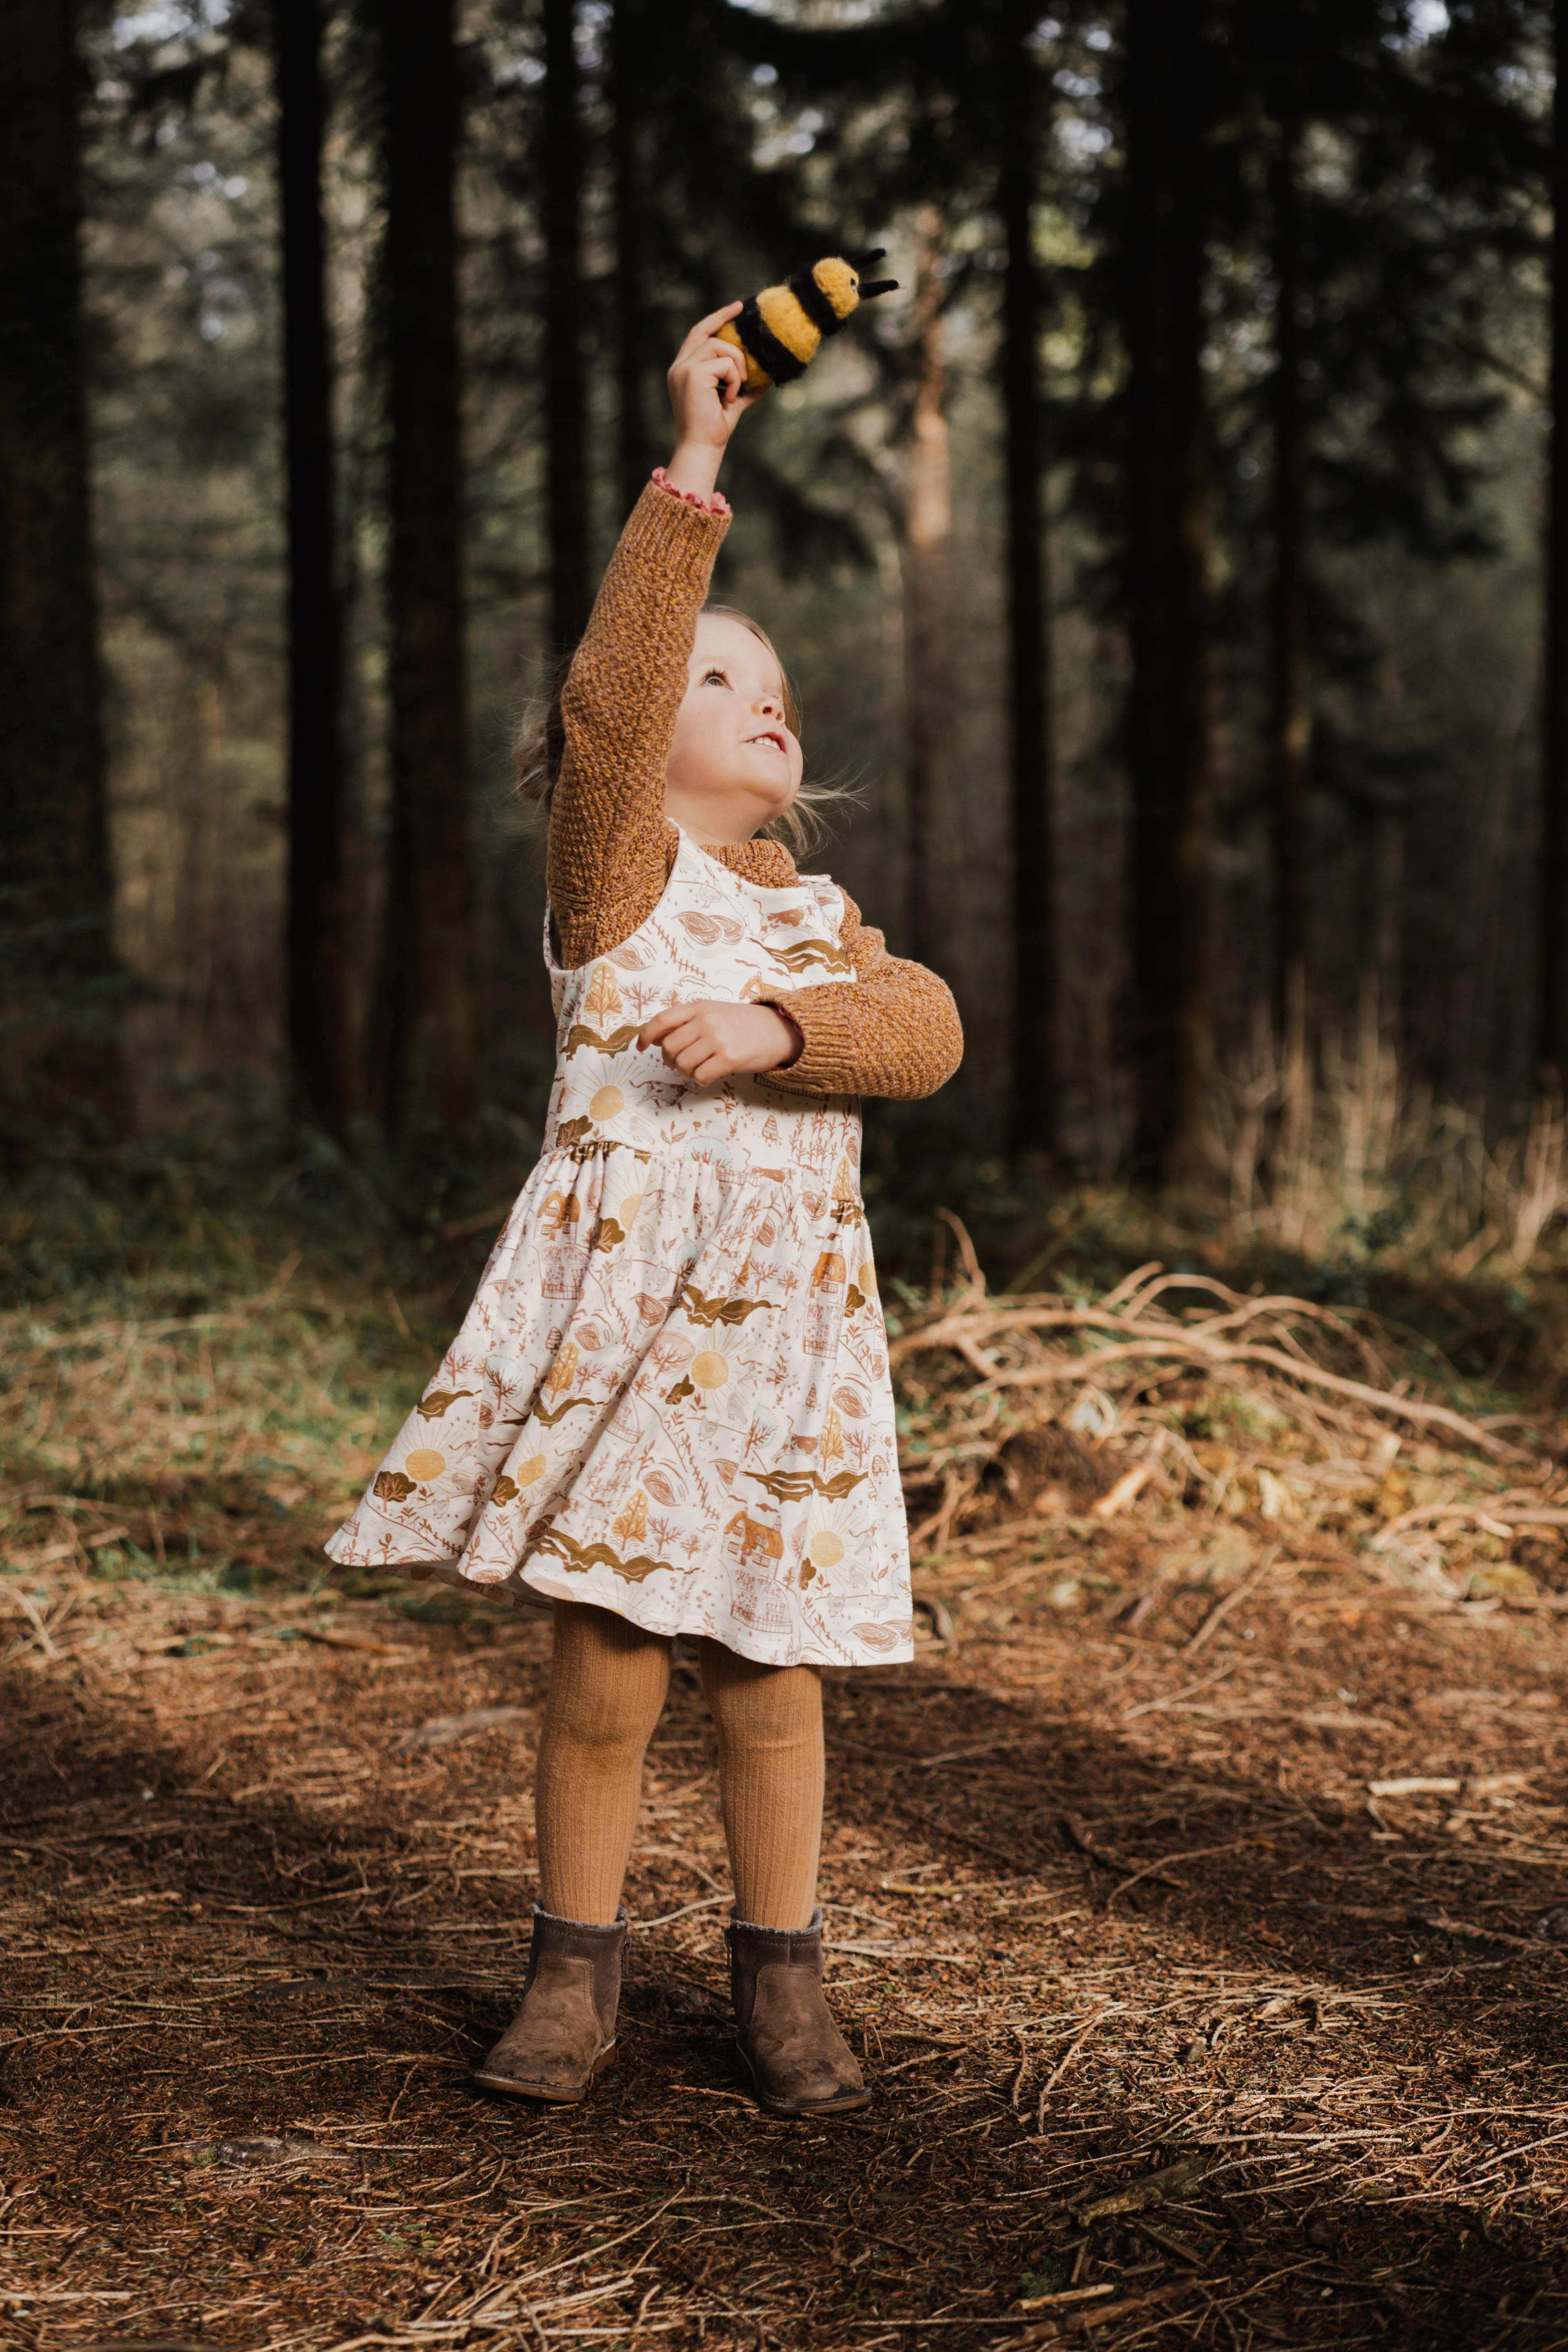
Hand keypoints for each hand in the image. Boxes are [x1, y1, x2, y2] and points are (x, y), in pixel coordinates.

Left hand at [640, 1000, 802, 1085]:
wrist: (777, 1030)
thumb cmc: (742, 1024)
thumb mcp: (713, 1012)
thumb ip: (687, 1022)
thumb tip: (656, 1039)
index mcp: (699, 1007)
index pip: (662, 1020)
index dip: (646, 1035)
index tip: (640, 1047)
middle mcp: (706, 1020)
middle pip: (670, 1047)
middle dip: (670, 1059)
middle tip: (680, 1062)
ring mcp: (718, 1039)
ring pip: (683, 1064)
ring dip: (685, 1072)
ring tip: (697, 1069)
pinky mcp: (729, 1059)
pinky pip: (700, 1076)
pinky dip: (700, 1080)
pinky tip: (708, 1075)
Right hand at [664, 305, 766, 498]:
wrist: (701, 448)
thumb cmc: (714, 428)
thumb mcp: (733, 401)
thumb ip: (744, 385)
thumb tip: (767, 376)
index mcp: (684, 369)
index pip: (699, 334)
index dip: (717, 319)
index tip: (737, 308)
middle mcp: (680, 366)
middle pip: (708, 334)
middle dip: (728, 329)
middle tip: (744, 341)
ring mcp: (684, 368)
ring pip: (719, 345)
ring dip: (737, 365)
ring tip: (738, 388)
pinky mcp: (692, 374)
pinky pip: (725, 363)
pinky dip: (734, 379)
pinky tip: (730, 397)